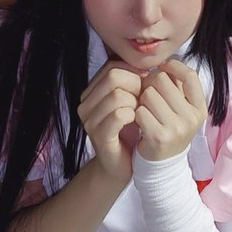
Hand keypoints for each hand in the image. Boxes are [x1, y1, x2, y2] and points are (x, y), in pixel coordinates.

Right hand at [78, 60, 145, 182]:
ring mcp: (90, 120)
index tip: (145, 85)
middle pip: (114, 77)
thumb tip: (146, 66)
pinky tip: (138, 122)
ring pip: (117, 95)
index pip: (112, 66)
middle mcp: (85, 104)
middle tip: (144, 100)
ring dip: (136, 102)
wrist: (123, 164)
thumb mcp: (131, 101)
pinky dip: (133, 116)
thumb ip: (133, 82)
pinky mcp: (99, 136)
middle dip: (136, 85)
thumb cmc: (130, 131)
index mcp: (91, 92)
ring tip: (141, 113)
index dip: (133, 72)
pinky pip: (119, 115)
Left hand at [135, 59, 206, 160]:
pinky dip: (135, 114)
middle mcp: (192, 117)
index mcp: (200, 108)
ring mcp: (177, 128)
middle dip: (150, 84)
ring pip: (148, 94)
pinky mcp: (159, 136)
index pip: (189, 75)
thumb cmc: (170, 129)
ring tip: (145, 110)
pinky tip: (140, 122)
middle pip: (162, 80)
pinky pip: (140, 111)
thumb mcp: (182, 110)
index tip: (162, 67)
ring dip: (141, 100)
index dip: (173, 66)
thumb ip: (178, 87)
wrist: (163, 163)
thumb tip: (166, 62)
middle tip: (148, 96)